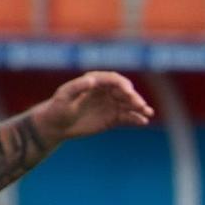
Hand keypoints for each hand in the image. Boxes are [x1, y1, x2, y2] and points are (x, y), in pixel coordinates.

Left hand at [33, 72, 153, 141]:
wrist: (56, 125)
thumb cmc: (57, 108)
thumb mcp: (64, 96)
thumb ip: (77, 87)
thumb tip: (91, 80)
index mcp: (95, 82)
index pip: (114, 80)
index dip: (123, 85)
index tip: (128, 93)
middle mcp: (105, 92)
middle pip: (125, 92)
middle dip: (134, 98)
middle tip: (141, 105)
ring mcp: (110, 105)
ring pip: (129, 105)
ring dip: (140, 108)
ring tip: (148, 113)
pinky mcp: (112, 118)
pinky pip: (127, 117)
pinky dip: (135, 119)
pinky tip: (143, 122)